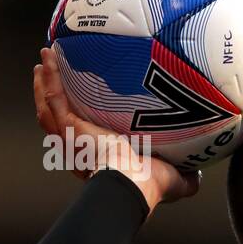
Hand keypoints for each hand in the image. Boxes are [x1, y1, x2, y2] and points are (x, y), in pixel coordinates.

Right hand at [33, 47, 200, 210]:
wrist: (136, 183)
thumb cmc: (154, 185)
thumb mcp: (176, 179)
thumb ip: (186, 175)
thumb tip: (197, 172)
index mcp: (103, 159)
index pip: (90, 137)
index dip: (85, 121)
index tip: (86, 105)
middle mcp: (82, 148)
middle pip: (61, 117)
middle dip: (56, 96)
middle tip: (54, 75)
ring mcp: (73, 137)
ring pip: (52, 105)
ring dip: (46, 81)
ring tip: (45, 60)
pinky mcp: (71, 127)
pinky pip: (55, 98)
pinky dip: (49, 77)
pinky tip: (47, 58)